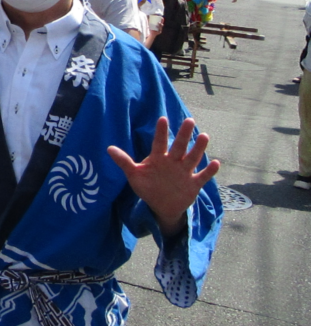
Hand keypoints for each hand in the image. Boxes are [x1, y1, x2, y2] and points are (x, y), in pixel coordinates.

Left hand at [108, 117, 219, 235]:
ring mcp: (184, 172)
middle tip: (189, 120)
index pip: (159, 143)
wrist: (162, 206)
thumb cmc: (148, 186)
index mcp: (158, 158)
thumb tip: (108, 148)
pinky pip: (203, 176)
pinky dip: (209, 171)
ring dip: (198, 148)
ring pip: (193, 158)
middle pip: (179, 146)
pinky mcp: (193, 184)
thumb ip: (124, 161)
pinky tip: (216, 163)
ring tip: (204, 136)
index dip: (161, 132)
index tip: (163, 119)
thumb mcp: (134, 175)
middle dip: (184, 135)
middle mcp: (173, 162)